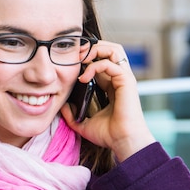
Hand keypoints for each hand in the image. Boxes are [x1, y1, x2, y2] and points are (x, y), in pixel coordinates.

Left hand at [61, 40, 154, 161]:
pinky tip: (84, 78)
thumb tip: (62, 106)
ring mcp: (125, 78)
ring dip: (95, 50)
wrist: (123, 141)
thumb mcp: (84, 124)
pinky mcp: (126, 81)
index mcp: (112, 86)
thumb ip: (73, 115)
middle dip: (92, 48)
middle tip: (75, 55)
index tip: (72, 63)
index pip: (101, 62)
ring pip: (114, 50)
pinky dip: (95, 66)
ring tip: (81, 59)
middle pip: (110, 50)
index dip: (87, 59)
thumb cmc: (109, 135)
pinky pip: (109, 63)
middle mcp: (120, 79)